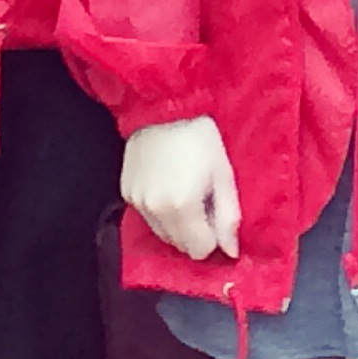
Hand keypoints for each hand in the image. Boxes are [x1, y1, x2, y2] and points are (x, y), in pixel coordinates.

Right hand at [122, 115, 240, 260]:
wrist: (164, 105)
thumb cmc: (200, 137)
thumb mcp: (224, 174)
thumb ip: (229, 217)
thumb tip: (231, 252)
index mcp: (182, 206)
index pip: (199, 251)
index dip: (212, 236)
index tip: (214, 212)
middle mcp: (155, 209)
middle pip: (179, 245)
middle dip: (194, 231)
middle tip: (201, 199)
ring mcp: (137, 201)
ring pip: (162, 234)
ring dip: (176, 223)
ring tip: (183, 190)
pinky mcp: (126, 192)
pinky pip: (147, 216)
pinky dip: (159, 209)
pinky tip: (166, 183)